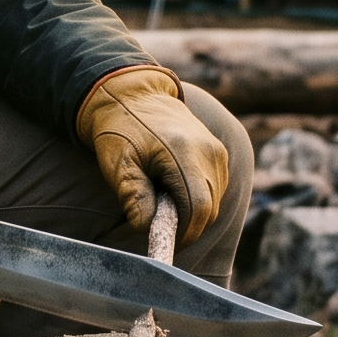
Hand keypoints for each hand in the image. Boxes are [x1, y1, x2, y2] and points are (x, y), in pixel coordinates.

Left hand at [78, 66, 230, 240]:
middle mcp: (208, 152)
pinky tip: (175, 191)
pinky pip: (216, 187)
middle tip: (162, 229)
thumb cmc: (121, 130)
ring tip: (164, 203)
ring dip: (194, 212)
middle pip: (210, 208)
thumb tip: (148, 229)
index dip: (184, 233)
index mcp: (184, 153)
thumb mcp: (119, 165)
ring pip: (215, 200)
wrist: (134, 95)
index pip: (198, 209)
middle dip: (188, 226)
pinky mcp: (218, 151)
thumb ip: (134, 197)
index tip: (166, 242)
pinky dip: (199, 198)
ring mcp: (217, 150)